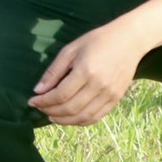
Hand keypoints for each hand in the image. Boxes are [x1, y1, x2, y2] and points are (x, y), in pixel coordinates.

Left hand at [30, 23, 145, 127]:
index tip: (32, 101)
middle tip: (40, 108)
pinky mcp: (116, 99)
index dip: (43, 102)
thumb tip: (38, 90)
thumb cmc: (97, 41)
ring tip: (52, 115)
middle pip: (70, 109)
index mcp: (86, 71)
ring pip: (83, 117)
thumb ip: (54, 71)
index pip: (60, 95)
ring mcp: (109, 95)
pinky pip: (96, 117)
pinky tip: (70, 117)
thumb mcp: (71, 49)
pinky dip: (80, 121)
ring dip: (64, 120)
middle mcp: (99, 86)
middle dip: (50, 111)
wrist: (129, 40)